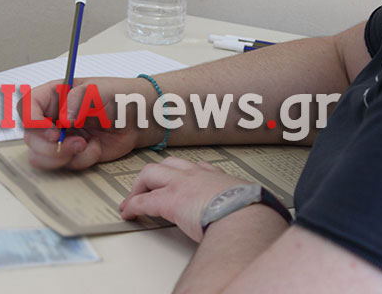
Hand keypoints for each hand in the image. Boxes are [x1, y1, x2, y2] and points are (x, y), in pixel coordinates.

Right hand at [20, 77, 154, 169]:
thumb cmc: (120, 96)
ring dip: (61, 156)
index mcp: (54, 96)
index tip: (50, 130)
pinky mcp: (72, 154)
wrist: (138, 119)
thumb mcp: (99, 90)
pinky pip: (65, 165)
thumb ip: (78, 100)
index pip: (26, 107)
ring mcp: (61, 137)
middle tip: (74, 143)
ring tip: (85, 145)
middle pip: (30, 138)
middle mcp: (52, 118)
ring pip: (41, 156)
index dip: (31, 121)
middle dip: (49, 146)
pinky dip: (81, 160)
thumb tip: (63, 118)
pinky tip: (95, 148)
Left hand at [119, 157, 249, 242]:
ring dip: (139, 186)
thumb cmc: (253, 213)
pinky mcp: (169, 200)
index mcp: (218, 177)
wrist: (247, 214)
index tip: (181, 182)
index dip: (184, 175)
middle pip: (169, 164)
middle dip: (155, 176)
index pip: (198, 168)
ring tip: (133, 199)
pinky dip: (133, 206)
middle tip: (147, 188)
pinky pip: (144, 201)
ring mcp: (181, 184)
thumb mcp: (250, 202)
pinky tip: (128, 213)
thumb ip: (244, 205)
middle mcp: (197, 175)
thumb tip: (253, 217)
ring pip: (151, 173)